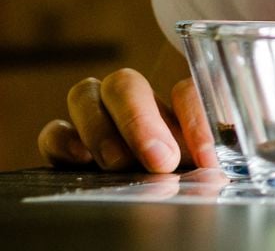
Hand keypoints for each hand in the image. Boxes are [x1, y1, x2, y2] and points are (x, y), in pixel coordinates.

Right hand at [37, 70, 217, 172]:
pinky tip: (83, 160)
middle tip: (160, 160)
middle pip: (125, 83)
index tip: (208, 156)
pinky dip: (63, 142)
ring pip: (84, 95)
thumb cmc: (194, 173)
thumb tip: (217, 159)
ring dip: (100, 129)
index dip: (195, 118)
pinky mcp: (68, 147)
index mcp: (178, 102)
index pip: (185, 90)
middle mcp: (137, 103)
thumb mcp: (209, 163)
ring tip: (119, 163)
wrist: (162, 195)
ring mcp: (98, 118)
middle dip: (138, 120)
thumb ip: (211, 152)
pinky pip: (53, 132)